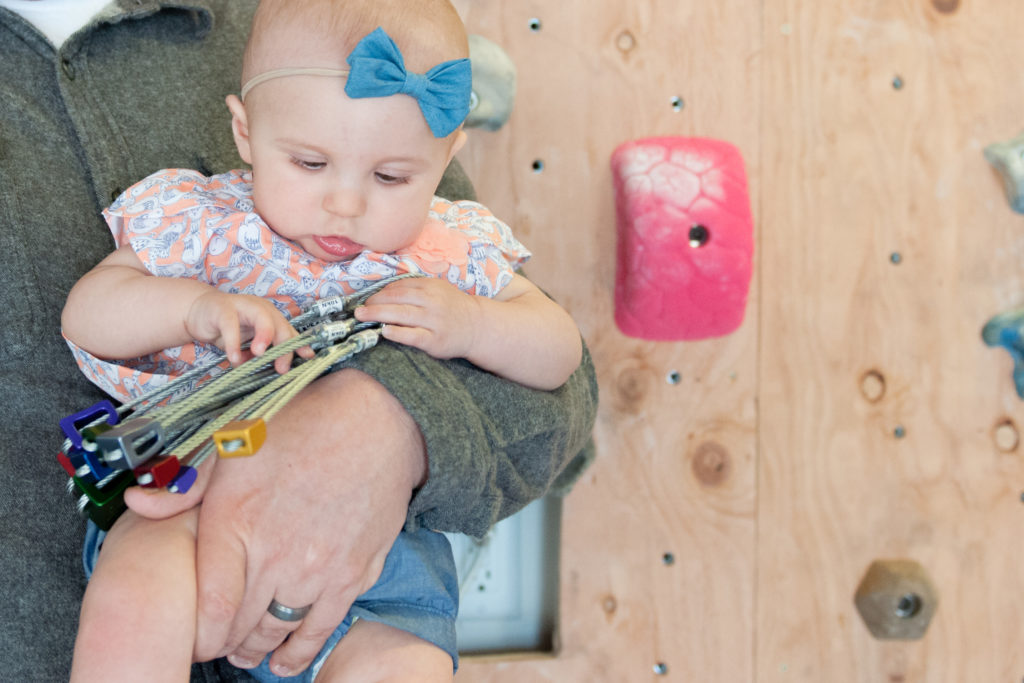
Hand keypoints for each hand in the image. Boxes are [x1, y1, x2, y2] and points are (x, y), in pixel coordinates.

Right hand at [186, 291, 312, 372]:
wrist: (198, 311)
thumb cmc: (227, 329)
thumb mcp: (247, 344)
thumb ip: (259, 355)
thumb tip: (271, 371)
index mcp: (271, 317)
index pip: (289, 332)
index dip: (299, 345)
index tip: (308, 358)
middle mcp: (261, 309)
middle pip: (281, 326)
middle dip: (284, 347)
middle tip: (281, 368)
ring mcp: (243, 306)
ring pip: (262, 319)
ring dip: (264, 337)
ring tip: (260, 355)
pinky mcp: (222, 309)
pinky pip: (230, 325)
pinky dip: (233, 343)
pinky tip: (233, 358)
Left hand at [189, 369, 426, 676]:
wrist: (374, 420)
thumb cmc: (300, 423)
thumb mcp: (232, 441)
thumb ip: (186, 484)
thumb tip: (137, 504)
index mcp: (236, 521)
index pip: (211, 609)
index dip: (199, 634)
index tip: (195, 635)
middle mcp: (276, 552)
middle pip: (241, 627)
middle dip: (225, 642)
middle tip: (219, 642)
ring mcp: (318, 567)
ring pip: (277, 632)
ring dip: (258, 648)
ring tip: (248, 651)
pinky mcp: (353, 572)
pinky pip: (322, 628)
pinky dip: (301, 651)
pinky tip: (287, 659)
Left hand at [354, 277, 479, 359]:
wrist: (476, 326)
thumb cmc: (451, 308)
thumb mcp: (437, 290)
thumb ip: (414, 288)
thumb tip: (383, 293)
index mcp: (431, 287)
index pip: (399, 288)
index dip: (380, 293)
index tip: (368, 299)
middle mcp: (432, 302)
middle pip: (397, 299)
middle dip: (374, 303)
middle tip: (358, 310)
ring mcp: (434, 321)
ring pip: (401, 316)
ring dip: (378, 315)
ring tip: (363, 317)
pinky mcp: (435, 340)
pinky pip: (412, 336)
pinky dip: (397, 333)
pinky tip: (384, 332)